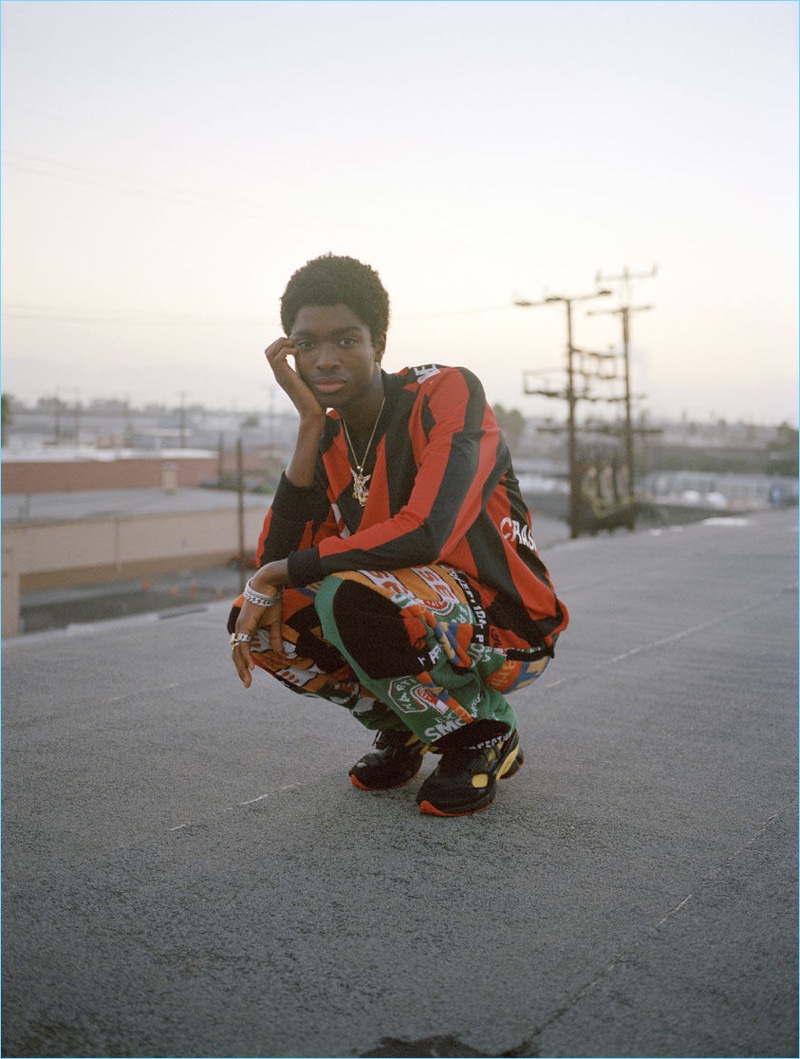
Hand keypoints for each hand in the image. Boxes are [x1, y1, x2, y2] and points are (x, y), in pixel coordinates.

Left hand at [231, 560, 288, 687]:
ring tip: (248, 680)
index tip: (250, 675)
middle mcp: (239, 629)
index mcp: (245, 629)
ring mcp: (240, 627)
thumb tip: (282, 653)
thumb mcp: (274, 623)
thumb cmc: (270, 601)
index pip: (240, 650)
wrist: (268, 585)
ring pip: (237, 652)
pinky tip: (251, 667)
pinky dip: (246, 656)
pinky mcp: (245, 625)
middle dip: (241, 670)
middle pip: (236, 654)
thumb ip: (275, 638)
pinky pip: (243, 645)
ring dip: (242, 668)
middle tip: (247, 684)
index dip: (244, 663)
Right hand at [265, 337, 325, 420]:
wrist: (312, 413)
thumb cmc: (314, 398)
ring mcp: (280, 376)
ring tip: (295, 348)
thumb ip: (304, 368)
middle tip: (294, 344)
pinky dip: (286, 350)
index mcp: (283, 373)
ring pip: (270, 352)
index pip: (272, 353)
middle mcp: (279, 374)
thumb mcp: (308, 377)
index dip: (281, 344)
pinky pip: (278, 358)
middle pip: (268, 351)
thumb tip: (309, 357)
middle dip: (280, 341)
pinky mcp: (285, 378)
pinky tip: (297, 354)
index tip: (295, 344)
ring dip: (282, 344)